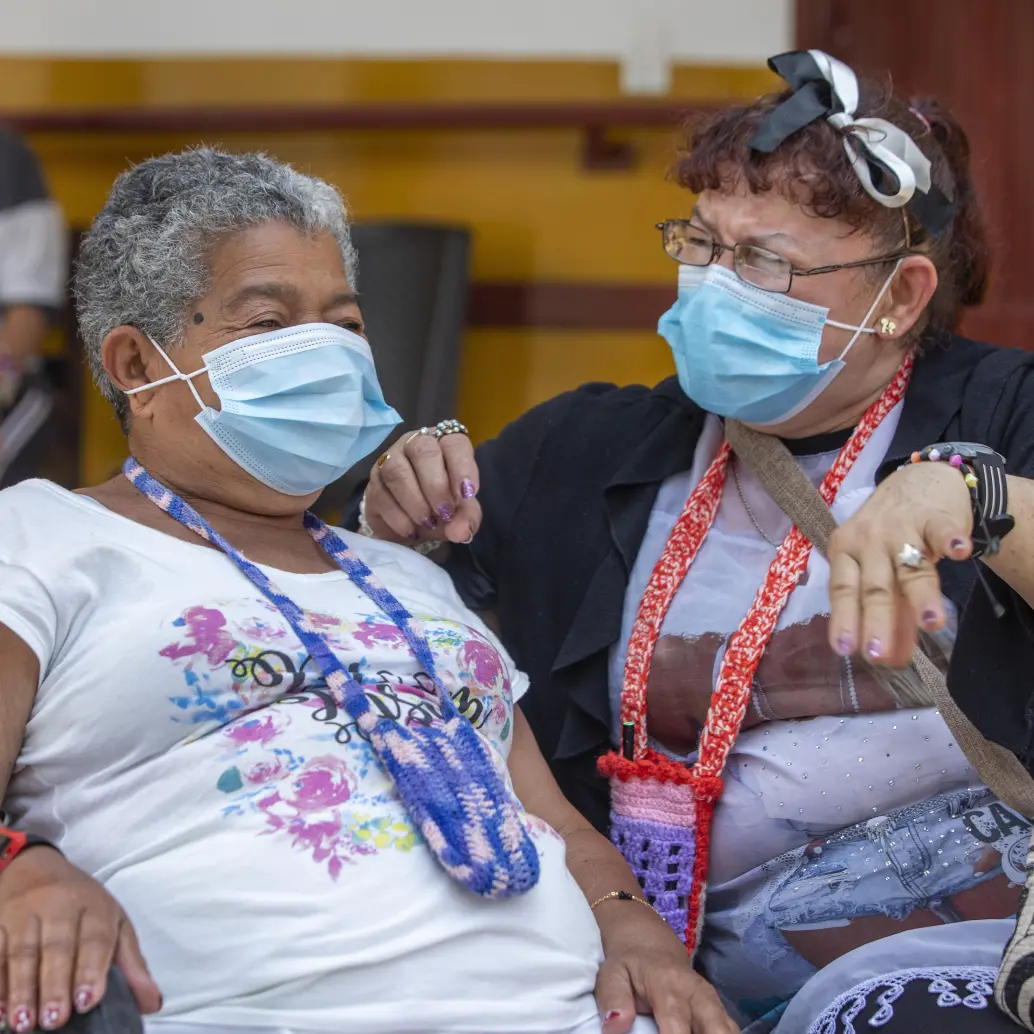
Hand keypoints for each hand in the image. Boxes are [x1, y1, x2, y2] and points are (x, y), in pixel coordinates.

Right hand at [0, 847, 160, 1030]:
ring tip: (24, 1023)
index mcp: (95, 906)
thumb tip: (152, 1002)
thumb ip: (131, 964)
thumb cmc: (82, 906)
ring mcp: (26, 911)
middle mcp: (60, 905)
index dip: (90, 969)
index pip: (95, 937)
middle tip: (55, 1019)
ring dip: (22, 990)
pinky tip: (0, 1009)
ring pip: (23, 952)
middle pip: (58, 946)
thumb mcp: (114, 924)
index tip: (87, 1001)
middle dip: (55, 985)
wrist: (36, 869)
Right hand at [364, 429, 480, 546]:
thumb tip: (461, 532)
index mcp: (443, 444)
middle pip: (422, 450)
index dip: (462, 466)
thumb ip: (466, 517)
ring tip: (428, 522)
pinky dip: (398, 517)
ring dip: (415, 501)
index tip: (468, 494)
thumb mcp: (460, 512)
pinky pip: (381, 496)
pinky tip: (411, 530)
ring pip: (397, 471)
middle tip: (445, 512)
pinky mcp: (372, 484)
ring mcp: (388, 461)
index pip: (454, 443)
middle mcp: (414, 445)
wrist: (408, 523)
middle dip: (436, 485)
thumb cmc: (440, 506)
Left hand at [594, 905, 736, 1033]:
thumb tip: (616, 1025)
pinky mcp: (720, 1014)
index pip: (676, 1022)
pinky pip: (729, 1032)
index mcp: (669, 984)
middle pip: (715, 1030)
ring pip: (727, 1032)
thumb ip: (614, 999)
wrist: (650, 949)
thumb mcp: (612, 975)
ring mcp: (713, 1004)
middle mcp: (698, 994)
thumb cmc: (629, 967)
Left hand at [828, 460, 972, 667]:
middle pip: (874, 586)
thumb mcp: (880, 569)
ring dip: (921, 595)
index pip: (842, 590)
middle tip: (876, 653)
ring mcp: (900, 527)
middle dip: (875, 619)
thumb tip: (888, 661)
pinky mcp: (934, 516)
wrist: (919, 481)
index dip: (844, 619)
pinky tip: (959, 552)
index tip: (844, 650)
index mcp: (845, 553)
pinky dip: (951, 540)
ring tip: (932, 623)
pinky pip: (942, 530)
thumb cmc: (891, 535)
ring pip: (910, 566)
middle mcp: (868, 540)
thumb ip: (886, 612)